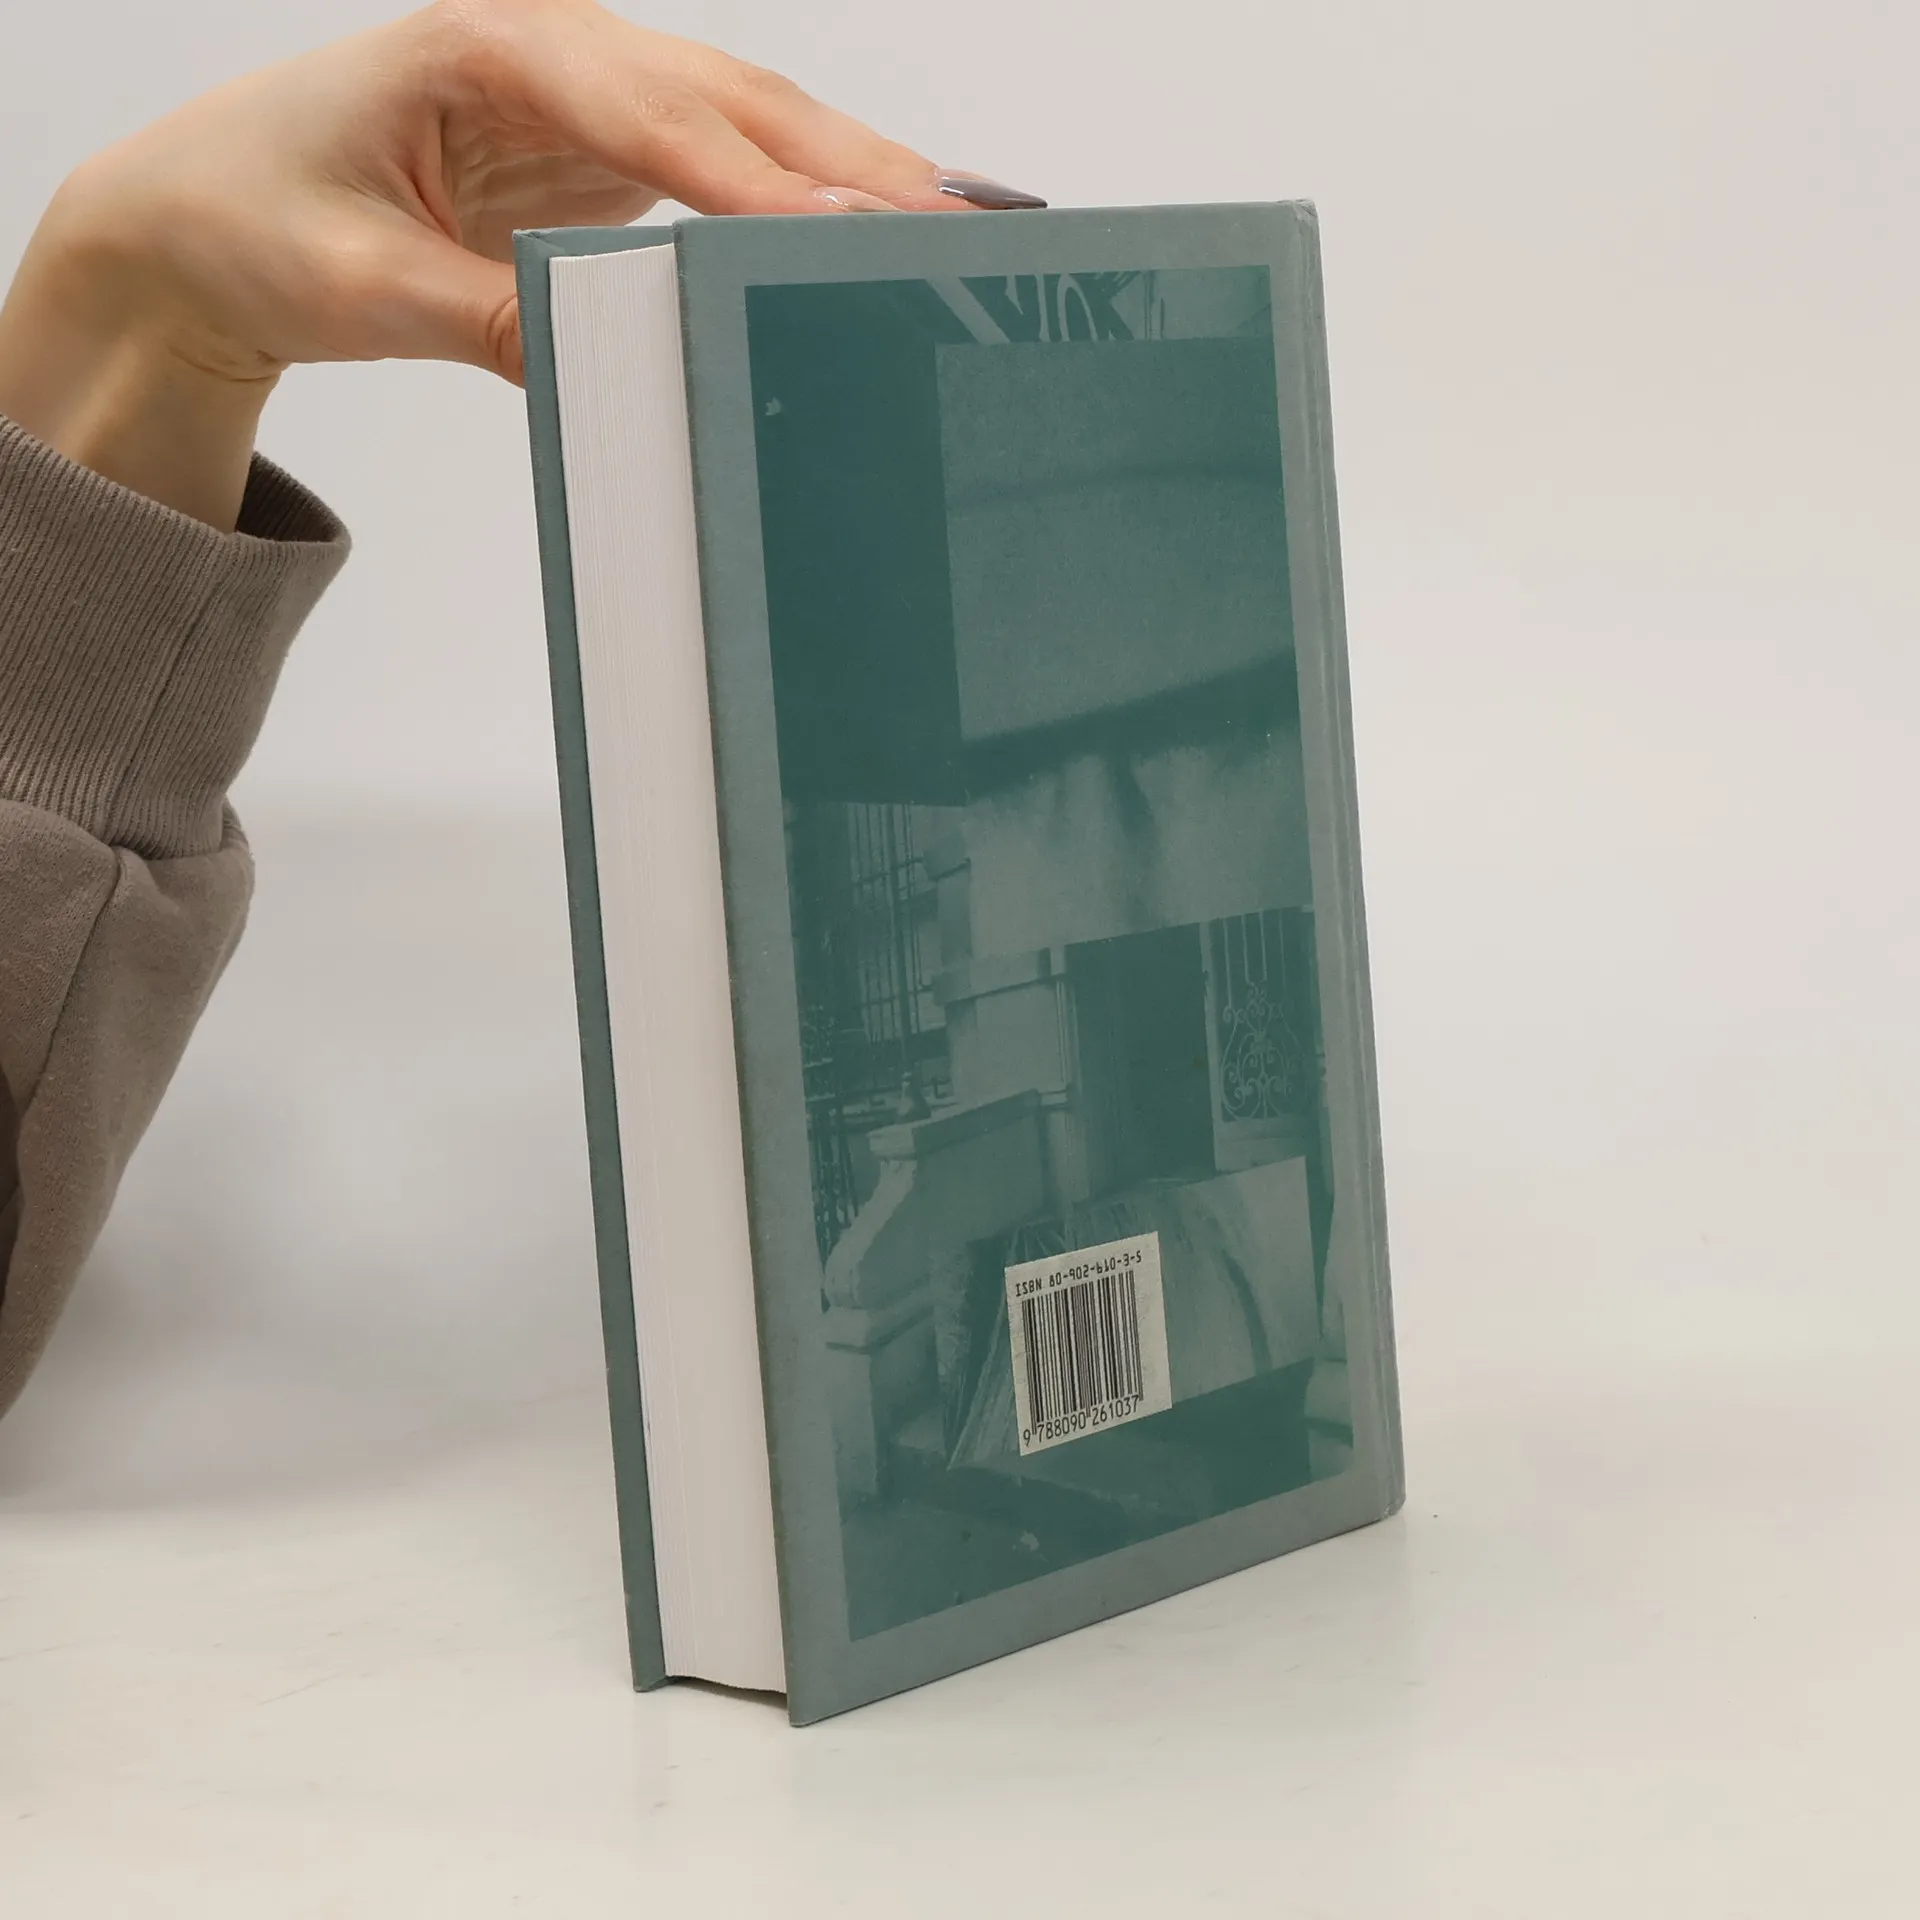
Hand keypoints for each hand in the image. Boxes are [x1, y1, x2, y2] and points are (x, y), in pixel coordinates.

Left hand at [0, 0, 1041, 527]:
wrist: (208, 214)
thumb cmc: (259, 218)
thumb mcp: (360, 285)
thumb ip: (483, 314)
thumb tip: (606, 354)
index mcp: (478, 49)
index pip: (644, 110)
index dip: (748, 172)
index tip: (834, 224)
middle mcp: (548, 52)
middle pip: (726, 94)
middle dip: (844, 156)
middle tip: (946, 222)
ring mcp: (582, 99)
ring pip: (741, 120)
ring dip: (844, 170)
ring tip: (943, 228)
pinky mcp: (599, 154)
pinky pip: (720, 167)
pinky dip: (796, 200)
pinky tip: (859, 236)